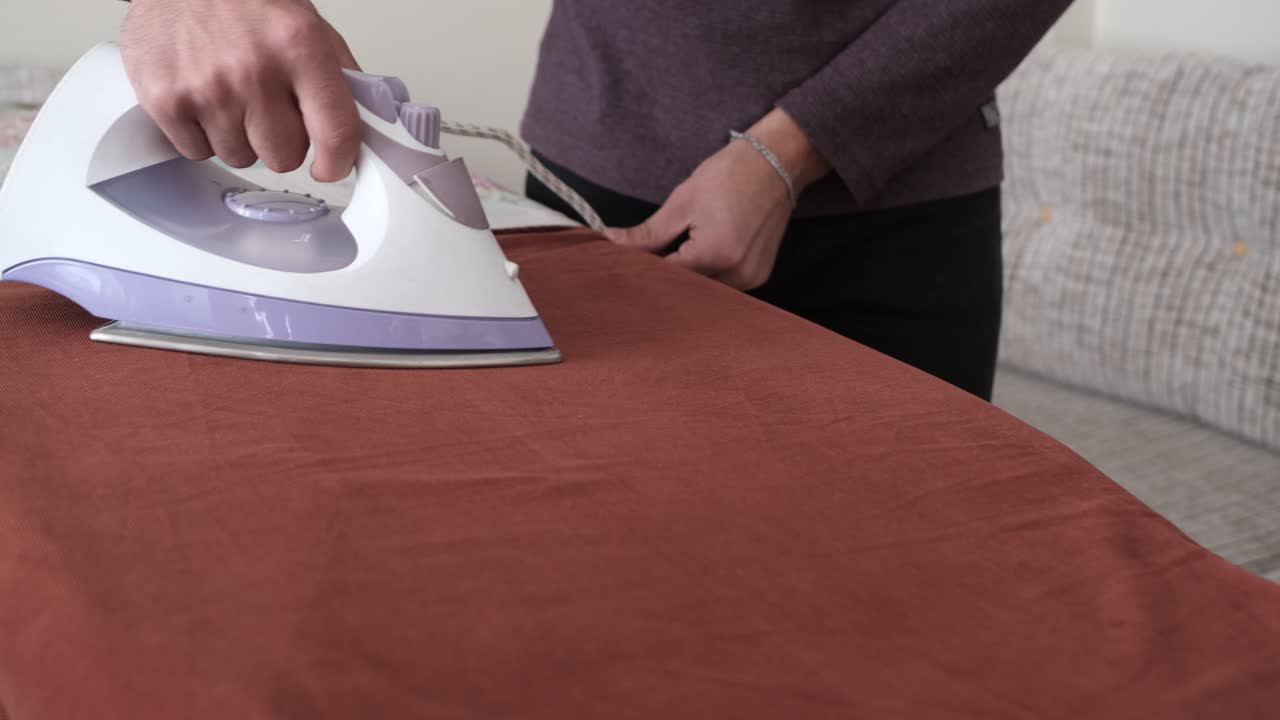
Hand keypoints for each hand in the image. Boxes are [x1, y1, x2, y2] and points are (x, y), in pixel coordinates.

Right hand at [121, 0, 362, 181]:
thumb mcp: (310, 24)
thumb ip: (339, 77)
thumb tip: (362, 127)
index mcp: (299, 48)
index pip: (336, 134)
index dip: (337, 161)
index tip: (331, 165)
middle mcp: (253, 70)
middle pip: (284, 157)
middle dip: (282, 142)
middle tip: (270, 110)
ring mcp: (206, 88)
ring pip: (240, 158)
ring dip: (239, 137)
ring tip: (231, 94)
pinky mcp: (165, 101)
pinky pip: (197, 151)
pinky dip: (202, 134)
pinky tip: (203, 97)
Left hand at [605, 109, 829, 290]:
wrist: (776, 163)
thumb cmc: (729, 175)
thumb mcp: (682, 202)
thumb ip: (646, 234)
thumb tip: (610, 243)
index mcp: (715, 254)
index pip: (666, 277)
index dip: (643, 270)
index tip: (626, 263)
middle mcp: (737, 273)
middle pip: (687, 289)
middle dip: (665, 277)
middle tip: (649, 258)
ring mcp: (752, 278)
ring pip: (705, 291)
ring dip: (687, 279)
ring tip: (675, 254)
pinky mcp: (759, 276)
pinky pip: (724, 286)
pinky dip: (708, 276)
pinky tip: (698, 257)